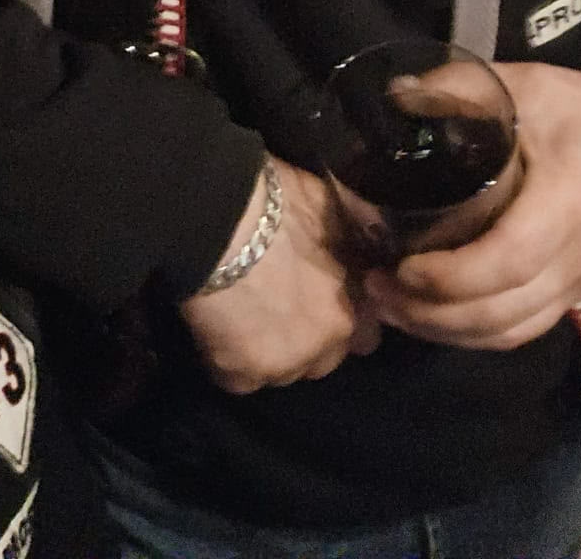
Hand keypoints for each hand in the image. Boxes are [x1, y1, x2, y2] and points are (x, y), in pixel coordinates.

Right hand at [179, 158, 379, 393]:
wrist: (222, 218)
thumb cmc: (278, 203)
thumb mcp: (333, 212)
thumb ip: (352, 243)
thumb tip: (365, 242)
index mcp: (356, 306)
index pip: (364, 334)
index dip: (339, 315)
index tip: (319, 299)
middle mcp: (329, 344)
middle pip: (322, 359)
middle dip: (306, 338)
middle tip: (276, 304)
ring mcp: (286, 365)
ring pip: (281, 371)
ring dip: (267, 350)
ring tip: (240, 313)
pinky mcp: (242, 375)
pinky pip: (237, 377)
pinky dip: (227, 357)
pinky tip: (215, 325)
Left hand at [365, 65, 580, 349]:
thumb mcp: (530, 84)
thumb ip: (463, 86)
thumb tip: (394, 97)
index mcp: (567, 205)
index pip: (507, 261)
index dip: (449, 276)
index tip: (398, 265)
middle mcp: (576, 259)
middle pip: (503, 313)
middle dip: (432, 314)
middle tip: (373, 288)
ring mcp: (578, 283)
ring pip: (512, 331)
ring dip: (448, 332)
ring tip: (391, 307)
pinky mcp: (575, 291)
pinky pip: (524, 328)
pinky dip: (476, 334)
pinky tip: (435, 317)